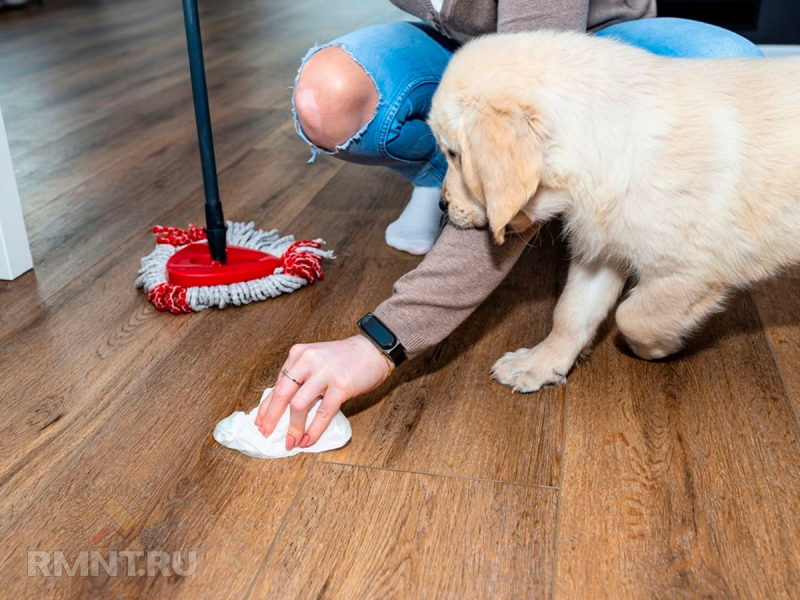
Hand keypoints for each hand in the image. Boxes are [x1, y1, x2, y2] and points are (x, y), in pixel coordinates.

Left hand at [255, 335, 391, 449]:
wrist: (373, 349)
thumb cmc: (344, 358)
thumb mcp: (316, 361)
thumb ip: (300, 378)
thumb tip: (283, 407)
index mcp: (298, 355)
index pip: (277, 385)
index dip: (267, 407)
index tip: (260, 422)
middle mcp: (308, 361)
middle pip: (282, 394)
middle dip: (272, 418)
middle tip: (266, 434)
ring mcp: (325, 372)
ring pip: (299, 405)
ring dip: (293, 428)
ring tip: (291, 442)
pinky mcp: (341, 385)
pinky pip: (323, 412)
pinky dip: (314, 429)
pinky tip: (309, 439)